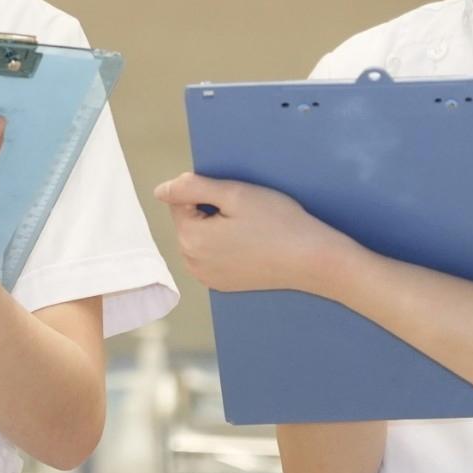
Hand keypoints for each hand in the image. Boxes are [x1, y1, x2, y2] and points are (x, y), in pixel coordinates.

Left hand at [153, 173, 356, 296]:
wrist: (312, 260)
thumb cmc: (278, 222)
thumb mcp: (234, 194)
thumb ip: (191, 188)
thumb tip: (160, 190)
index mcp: (191, 239)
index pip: (180, 200)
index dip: (208, 193)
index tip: (236, 202)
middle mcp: (192, 263)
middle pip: (189, 221)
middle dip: (210, 212)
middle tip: (246, 215)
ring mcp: (207, 277)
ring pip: (200, 239)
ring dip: (217, 229)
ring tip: (250, 231)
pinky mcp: (223, 284)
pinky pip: (213, 256)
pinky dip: (226, 247)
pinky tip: (252, 246)